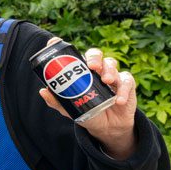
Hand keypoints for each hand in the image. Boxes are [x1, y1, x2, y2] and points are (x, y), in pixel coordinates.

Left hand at [36, 38, 137, 158]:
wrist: (107, 127)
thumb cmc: (88, 112)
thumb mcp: (70, 109)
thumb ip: (57, 101)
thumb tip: (43, 91)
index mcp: (82, 72)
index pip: (75, 56)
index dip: (66, 48)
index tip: (55, 42)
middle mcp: (96, 70)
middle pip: (95, 55)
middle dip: (94, 57)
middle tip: (92, 66)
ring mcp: (112, 76)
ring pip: (112, 64)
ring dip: (109, 71)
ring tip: (106, 81)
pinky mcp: (126, 85)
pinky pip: (127, 82)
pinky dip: (123, 90)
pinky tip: (118, 100)